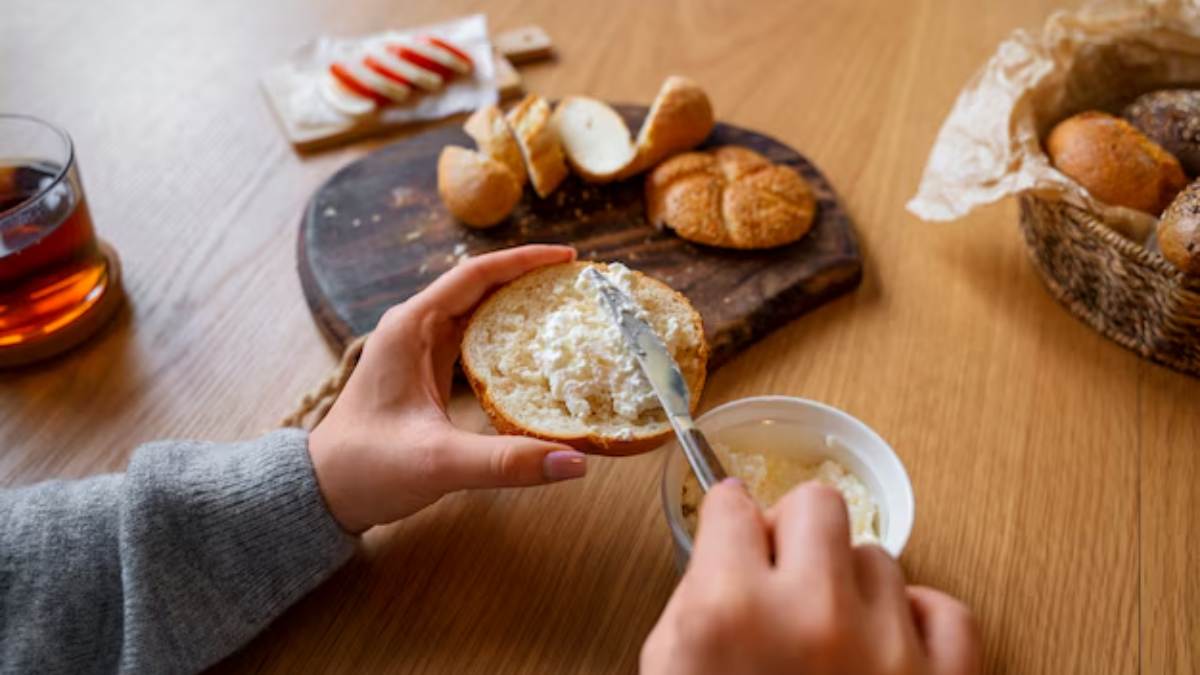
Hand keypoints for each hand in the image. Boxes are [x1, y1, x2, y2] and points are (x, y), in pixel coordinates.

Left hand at [309, 245, 585, 532]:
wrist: (323, 494)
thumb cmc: (365, 469)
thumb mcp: (439, 463)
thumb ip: (507, 461)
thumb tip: (576, 461)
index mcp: (410, 328)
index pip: (475, 275)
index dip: (524, 261)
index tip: (568, 259)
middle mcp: (414, 329)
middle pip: (481, 286)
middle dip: (530, 280)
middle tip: (578, 285)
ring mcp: (419, 350)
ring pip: (479, 312)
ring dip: (520, 307)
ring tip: (567, 308)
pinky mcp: (426, 374)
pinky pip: (473, 341)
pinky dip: (507, 338)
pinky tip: (537, 352)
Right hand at [641, 481, 980, 674]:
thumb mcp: (668, 669)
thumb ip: (694, 599)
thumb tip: (728, 546)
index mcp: (728, 612)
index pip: (731, 504)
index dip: (728, 523)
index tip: (733, 536)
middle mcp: (811, 617)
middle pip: (816, 504)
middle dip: (795, 535)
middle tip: (784, 580)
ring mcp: (886, 651)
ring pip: (878, 559)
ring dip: (852, 590)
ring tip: (831, 642)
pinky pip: (946, 610)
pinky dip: (917, 624)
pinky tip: (886, 648)